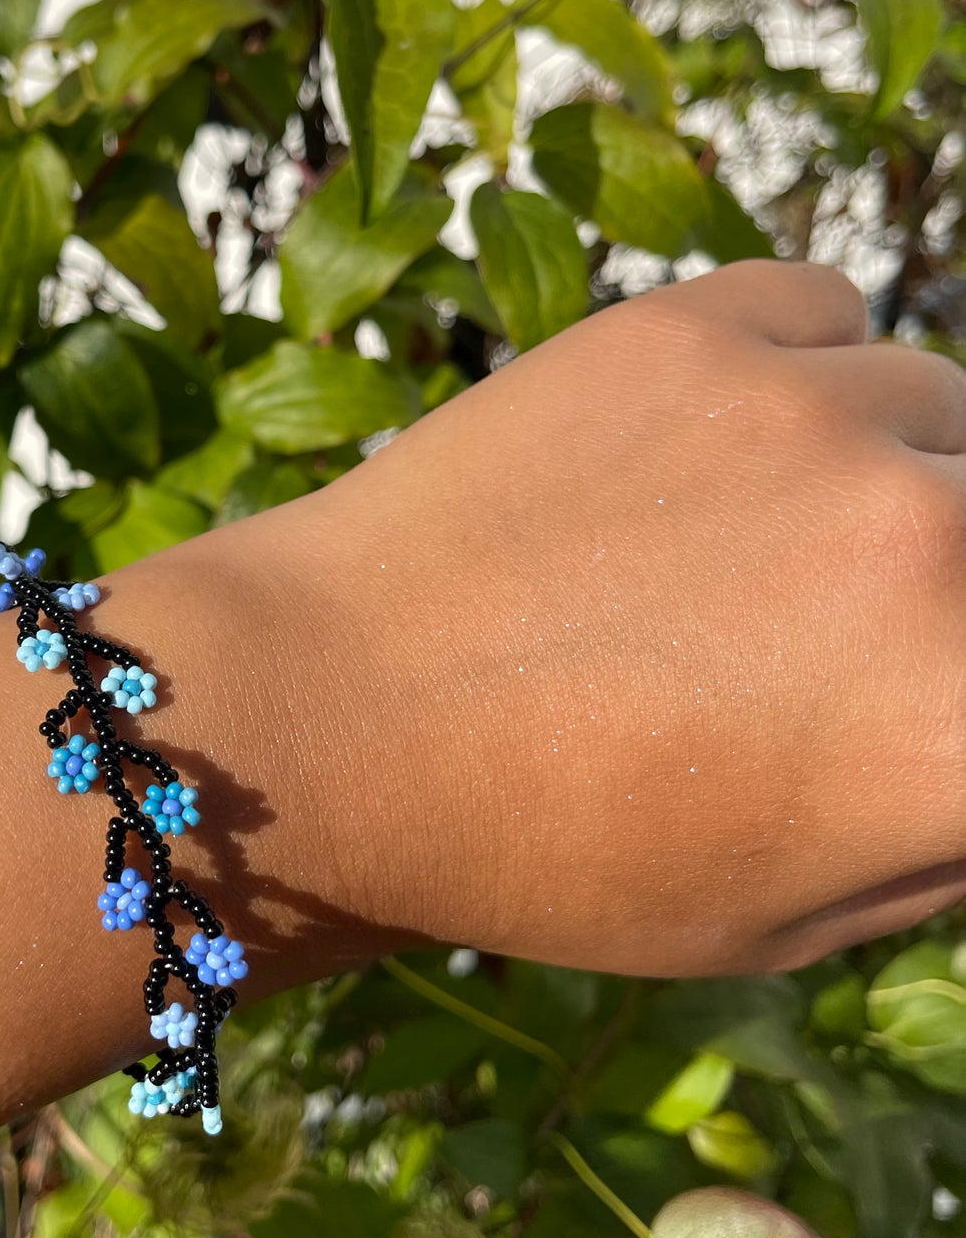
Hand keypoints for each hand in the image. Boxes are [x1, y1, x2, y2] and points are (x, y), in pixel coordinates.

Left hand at [241, 261, 965, 976]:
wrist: (334, 713)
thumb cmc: (551, 854)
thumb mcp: (792, 916)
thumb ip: (953, 819)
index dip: (957, 677)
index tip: (908, 669)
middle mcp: (937, 548)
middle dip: (950, 583)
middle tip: (840, 626)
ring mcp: (815, 416)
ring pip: (944, 410)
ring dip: (892, 472)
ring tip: (755, 544)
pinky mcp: (698, 328)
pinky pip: (832, 320)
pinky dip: (806, 373)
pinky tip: (715, 447)